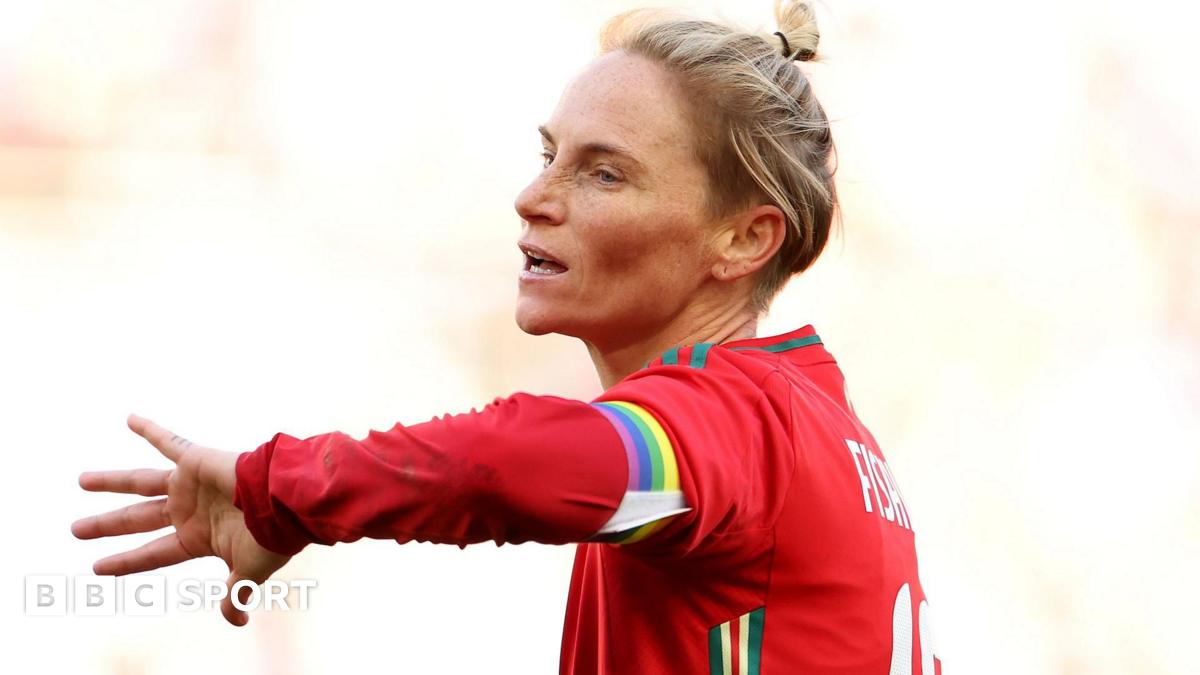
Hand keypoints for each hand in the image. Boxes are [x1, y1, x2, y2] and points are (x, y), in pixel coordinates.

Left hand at [72, 414, 291, 625]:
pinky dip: (151, 430)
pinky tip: (129, 419)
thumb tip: (235, 620)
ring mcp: (190, 485)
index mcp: (198, 538)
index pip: (153, 553)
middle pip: (137, 519)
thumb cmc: (270, 536)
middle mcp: (189, 511)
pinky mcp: (197, 460)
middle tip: (76, 529)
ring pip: (140, 483)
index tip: (97, 567)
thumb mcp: (249, 572)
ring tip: (82, 481)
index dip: (126, 561)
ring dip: (111, 482)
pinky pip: (169, 442)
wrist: (285, 501)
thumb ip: (234, 595)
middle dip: (106, 524)